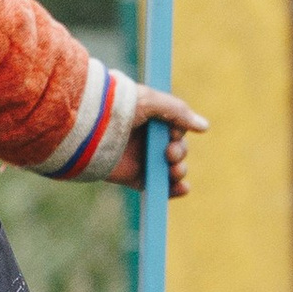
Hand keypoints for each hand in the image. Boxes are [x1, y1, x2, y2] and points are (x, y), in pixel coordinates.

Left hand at [115, 83, 208, 198]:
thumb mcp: (149, 101)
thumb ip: (178, 111)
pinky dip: (172, 190)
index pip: (175, 128)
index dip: (178, 132)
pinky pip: (157, 186)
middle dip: (179, 153)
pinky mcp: (132, 177)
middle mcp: (146, 139)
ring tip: (174, 170)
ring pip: (170, 168)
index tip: (171, 132)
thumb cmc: (116, 109)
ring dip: (179, 171)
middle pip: (176, 149)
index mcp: (150, 118)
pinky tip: (182, 188)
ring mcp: (140, 159)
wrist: (86, 129)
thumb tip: (205, 127)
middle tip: (169, 153)